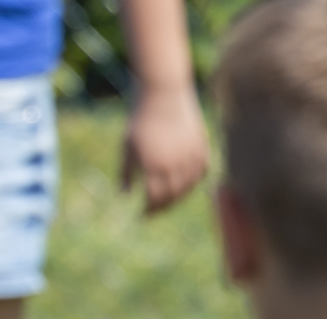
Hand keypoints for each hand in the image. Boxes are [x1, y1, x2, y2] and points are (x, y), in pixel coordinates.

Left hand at [121, 82, 208, 215]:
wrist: (163, 95)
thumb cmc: (140, 122)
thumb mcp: (127, 148)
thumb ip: (126, 174)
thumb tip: (124, 196)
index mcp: (154, 165)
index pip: (155, 198)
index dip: (149, 210)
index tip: (142, 215)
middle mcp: (175, 162)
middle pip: (173, 195)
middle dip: (162, 207)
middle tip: (153, 212)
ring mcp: (191, 154)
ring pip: (189, 185)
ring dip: (178, 197)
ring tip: (168, 201)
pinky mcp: (202, 145)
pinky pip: (201, 171)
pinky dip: (194, 181)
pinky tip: (185, 185)